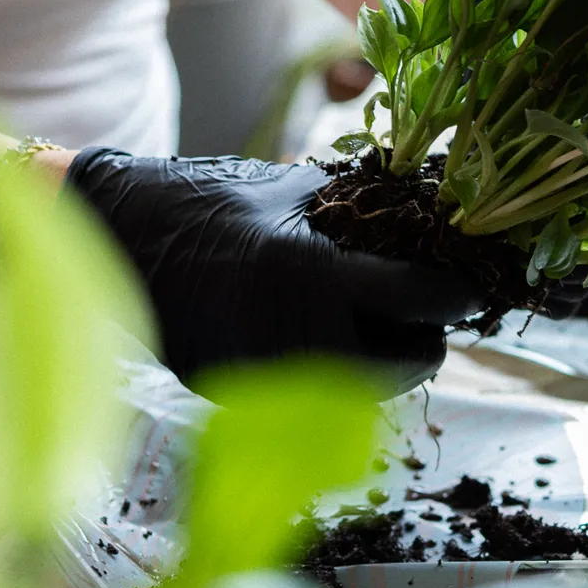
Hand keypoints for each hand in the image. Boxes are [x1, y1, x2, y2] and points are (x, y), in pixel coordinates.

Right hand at [64, 151, 482, 395]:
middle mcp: (293, 336)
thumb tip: (436, 209)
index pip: (420, 299)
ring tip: (385, 332)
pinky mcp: (236, 396)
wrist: (116, 234)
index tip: (471, 289)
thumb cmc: (209, 199)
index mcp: (313, 273)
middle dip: (426, 344)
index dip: (458, 295)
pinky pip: (310, 399)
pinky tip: (327, 344)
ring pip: (363, 393)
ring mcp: (263, 375)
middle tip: (429, 320)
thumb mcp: (293, 189)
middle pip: (404, 367)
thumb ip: (362, 206)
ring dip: (385, 367)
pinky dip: (331, 377)